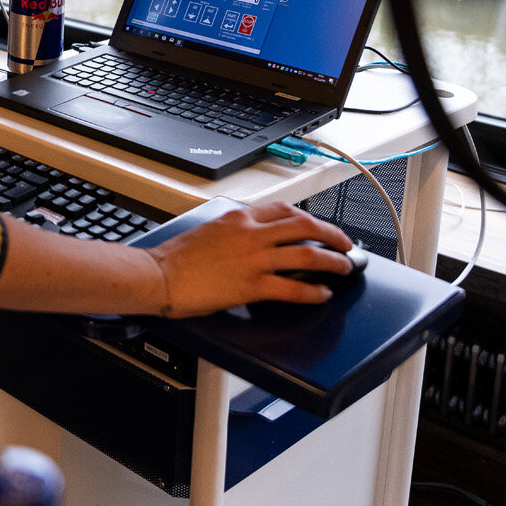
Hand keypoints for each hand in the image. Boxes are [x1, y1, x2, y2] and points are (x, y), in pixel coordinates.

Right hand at [145, 202, 354, 315]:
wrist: (159, 275)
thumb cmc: (176, 257)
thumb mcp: (209, 229)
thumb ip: (234, 231)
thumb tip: (252, 239)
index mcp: (239, 218)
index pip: (284, 210)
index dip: (308, 218)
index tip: (318, 226)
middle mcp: (250, 234)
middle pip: (305, 226)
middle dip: (332, 234)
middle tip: (345, 244)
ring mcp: (254, 259)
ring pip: (307, 255)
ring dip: (332, 262)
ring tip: (344, 268)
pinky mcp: (252, 285)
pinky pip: (292, 288)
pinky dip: (312, 292)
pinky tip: (322, 294)